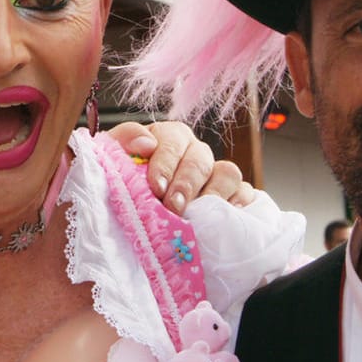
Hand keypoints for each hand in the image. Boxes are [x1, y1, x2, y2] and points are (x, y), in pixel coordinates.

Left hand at [105, 121, 249, 212]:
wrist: (138, 222)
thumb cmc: (127, 188)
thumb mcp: (114, 162)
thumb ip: (121, 143)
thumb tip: (145, 143)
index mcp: (168, 139)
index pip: (172, 140)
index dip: (165, 162)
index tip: (155, 186)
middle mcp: (195, 153)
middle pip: (200, 158)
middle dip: (186, 183)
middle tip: (173, 206)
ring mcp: (217, 174)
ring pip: (227, 173)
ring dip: (213, 193)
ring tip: (197, 214)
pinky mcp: (235, 197)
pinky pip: (247, 194)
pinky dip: (239, 204)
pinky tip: (223, 217)